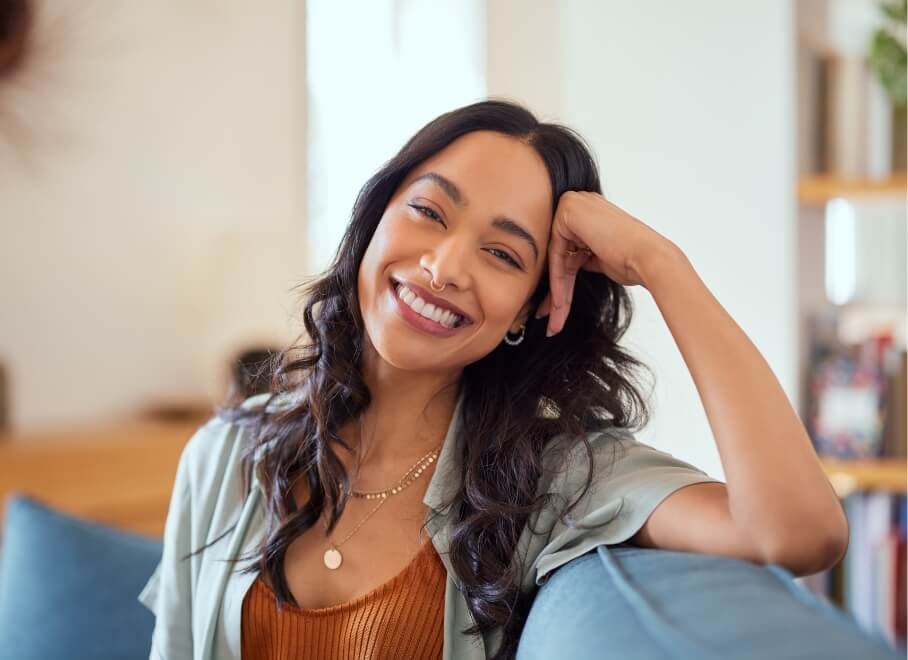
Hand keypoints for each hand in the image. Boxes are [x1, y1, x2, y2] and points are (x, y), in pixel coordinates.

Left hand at [535, 191, 677, 335]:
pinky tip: (559, 305)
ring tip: (554, 319)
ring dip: (556, 292)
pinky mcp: (568, 212)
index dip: (561, 280)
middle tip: (547, 315)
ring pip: (557, 257)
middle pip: (560, 253)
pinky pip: (556, 254)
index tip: (556, 306)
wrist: (649, 258)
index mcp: (590, 210)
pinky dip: (557, 281)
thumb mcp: (601, 257)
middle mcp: (581, 202)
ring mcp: (574, 204)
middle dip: (555, 289)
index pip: (567, 249)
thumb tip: (572, 263)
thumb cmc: (634, 259)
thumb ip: (584, 255)